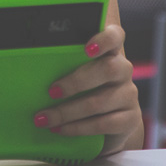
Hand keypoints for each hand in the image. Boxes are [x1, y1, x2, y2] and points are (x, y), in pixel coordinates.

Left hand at [32, 24, 141, 155]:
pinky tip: (60, 129)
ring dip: (67, 112)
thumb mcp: (77, 71)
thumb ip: (66, 62)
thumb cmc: (85, 88)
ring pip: (99, 102)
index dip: (104, 39)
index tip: (86, 49)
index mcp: (110, 51)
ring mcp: (129, 94)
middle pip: (108, 69)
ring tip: (45, 118)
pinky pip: (104, 124)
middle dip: (76, 82)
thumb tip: (34, 64)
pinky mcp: (131, 119)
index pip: (115, 35)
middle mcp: (123, 69)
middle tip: (51, 91)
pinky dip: (78, 128)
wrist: (110, 122)